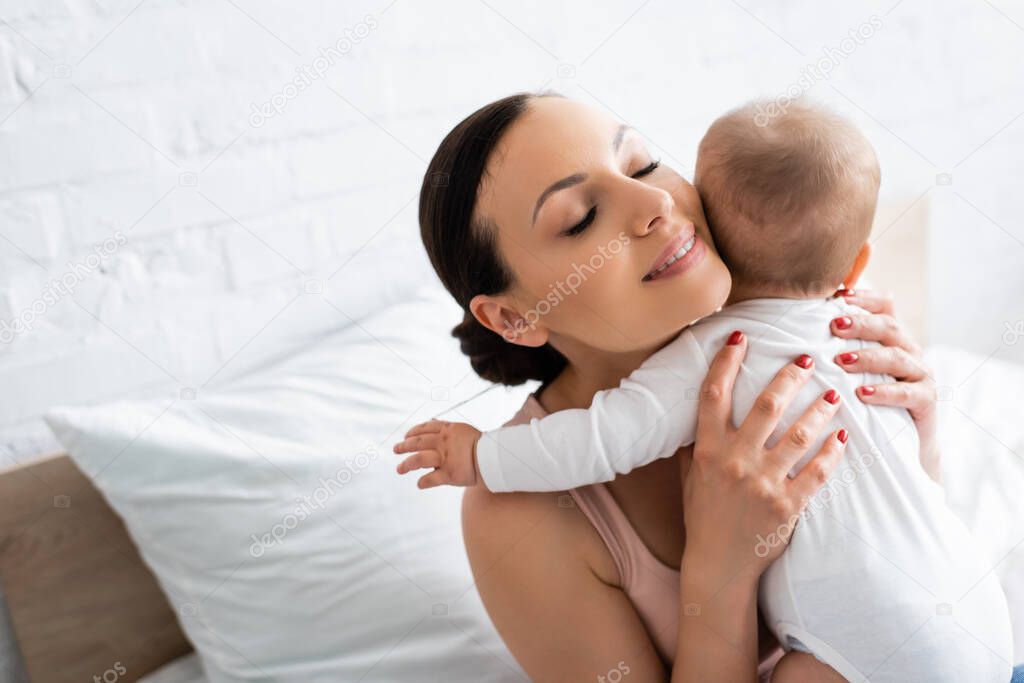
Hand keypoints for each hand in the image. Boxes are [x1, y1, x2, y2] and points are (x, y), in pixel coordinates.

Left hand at [393, 419, 482, 487]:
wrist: (494, 457)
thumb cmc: (481, 444)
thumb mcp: (463, 429)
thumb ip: (447, 428)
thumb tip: (431, 422)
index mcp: (448, 430)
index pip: (425, 428)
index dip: (413, 432)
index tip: (406, 436)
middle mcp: (444, 442)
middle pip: (418, 443)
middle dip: (404, 446)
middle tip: (396, 449)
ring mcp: (445, 459)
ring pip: (419, 460)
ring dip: (407, 465)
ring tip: (399, 469)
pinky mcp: (449, 474)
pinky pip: (431, 479)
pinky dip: (423, 482)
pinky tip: (419, 484)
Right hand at [682, 331, 847, 579]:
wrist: (719, 564)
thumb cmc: (704, 516)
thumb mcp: (691, 478)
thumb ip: (696, 445)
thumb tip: (694, 414)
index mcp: (709, 450)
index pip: (713, 395)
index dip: (726, 362)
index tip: (741, 338)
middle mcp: (735, 461)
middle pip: (766, 405)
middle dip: (789, 376)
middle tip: (807, 359)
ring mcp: (762, 483)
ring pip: (799, 434)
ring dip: (820, 409)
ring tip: (834, 394)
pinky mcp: (787, 506)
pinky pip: (816, 472)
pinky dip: (832, 452)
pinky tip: (842, 437)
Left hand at [830, 289, 940, 481]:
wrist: (906, 444)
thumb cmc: (870, 402)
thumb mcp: (853, 371)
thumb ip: (836, 349)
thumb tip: (794, 330)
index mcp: (892, 338)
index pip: (885, 305)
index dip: (864, 298)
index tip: (838, 296)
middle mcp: (909, 351)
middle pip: (889, 326)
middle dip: (860, 323)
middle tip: (834, 325)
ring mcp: (920, 374)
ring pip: (896, 357)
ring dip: (867, 357)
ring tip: (841, 361)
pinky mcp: (927, 400)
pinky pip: (907, 393)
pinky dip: (884, 391)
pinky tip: (862, 393)